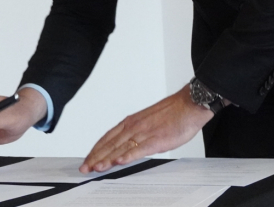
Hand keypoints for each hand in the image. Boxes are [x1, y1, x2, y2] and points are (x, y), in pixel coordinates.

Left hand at [80, 85, 213, 172]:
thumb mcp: (148, 122)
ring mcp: (144, 133)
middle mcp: (134, 127)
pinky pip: (140, 149)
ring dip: (107, 159)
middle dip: (95, 157)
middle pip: (110, 144)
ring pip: (121, 148)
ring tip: (96, 168)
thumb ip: (136, 133)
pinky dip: (128, 156)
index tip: (87, 159)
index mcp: (131, 122)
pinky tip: (119, 162)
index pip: (107, 138)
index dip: (96, 149)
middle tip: (84, 168)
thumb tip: (128, 146)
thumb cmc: (172, 113)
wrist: (189, 104)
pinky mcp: (156, 139)